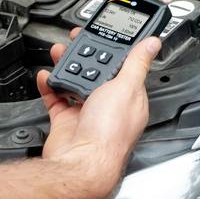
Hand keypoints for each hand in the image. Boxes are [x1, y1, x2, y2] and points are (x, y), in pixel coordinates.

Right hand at [36, 30, 160, 198]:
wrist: (79, 164)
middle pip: (96, 72)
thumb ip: (137, 63)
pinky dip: (50, 85)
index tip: (102, 34)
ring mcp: (87, 114)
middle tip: (74, 39)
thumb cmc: (109, 133)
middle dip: (84, 54)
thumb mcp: (127, 87)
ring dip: (65, 66)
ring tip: (58, 52)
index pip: (123, 66)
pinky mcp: (67, 122)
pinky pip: (56, 98)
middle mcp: (109, 106)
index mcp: (129, 97)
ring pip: (75, 82)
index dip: (112, 49)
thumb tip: (152, 44)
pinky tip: (47, 75)